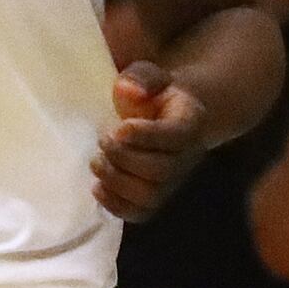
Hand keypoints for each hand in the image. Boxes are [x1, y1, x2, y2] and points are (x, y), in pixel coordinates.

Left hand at [93, 63, 208, 220]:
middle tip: (102, 141)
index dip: (146, 135)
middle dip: (125, 158)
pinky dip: (116, 205)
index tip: (119, 127)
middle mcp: (187, 157)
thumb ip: (141, 78)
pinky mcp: (155, 198)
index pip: (176, 135)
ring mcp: (172, 182)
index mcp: (191, 122)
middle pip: (162, 170)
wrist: (165, 117)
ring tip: (97, 163)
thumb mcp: (149, 74)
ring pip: (151, 195)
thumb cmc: (154, 94)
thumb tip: (130, 91)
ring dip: (117, 182)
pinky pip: (140, 213)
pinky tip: (98, 186)